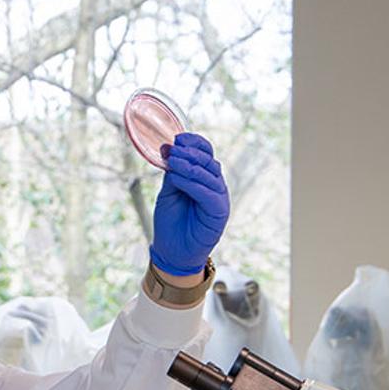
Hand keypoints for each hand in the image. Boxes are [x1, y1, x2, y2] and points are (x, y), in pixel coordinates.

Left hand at [149, 133, 229, 275]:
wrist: (172, 251)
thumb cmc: (171, 222)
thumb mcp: (168, 191)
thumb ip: (172, 172)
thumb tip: (168, 149)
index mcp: (204, 178)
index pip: (206, 153)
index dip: (195, 142)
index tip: (177, 138)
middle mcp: (214, 186)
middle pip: (209, 161)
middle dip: (190, 153)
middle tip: (172, 149)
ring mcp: (219, 198)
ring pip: (210, 175)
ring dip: (190, 166)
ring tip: (172, 162)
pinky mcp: (219, 212)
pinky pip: (208, 193)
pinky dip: (192, 184)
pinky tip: (176, 179)